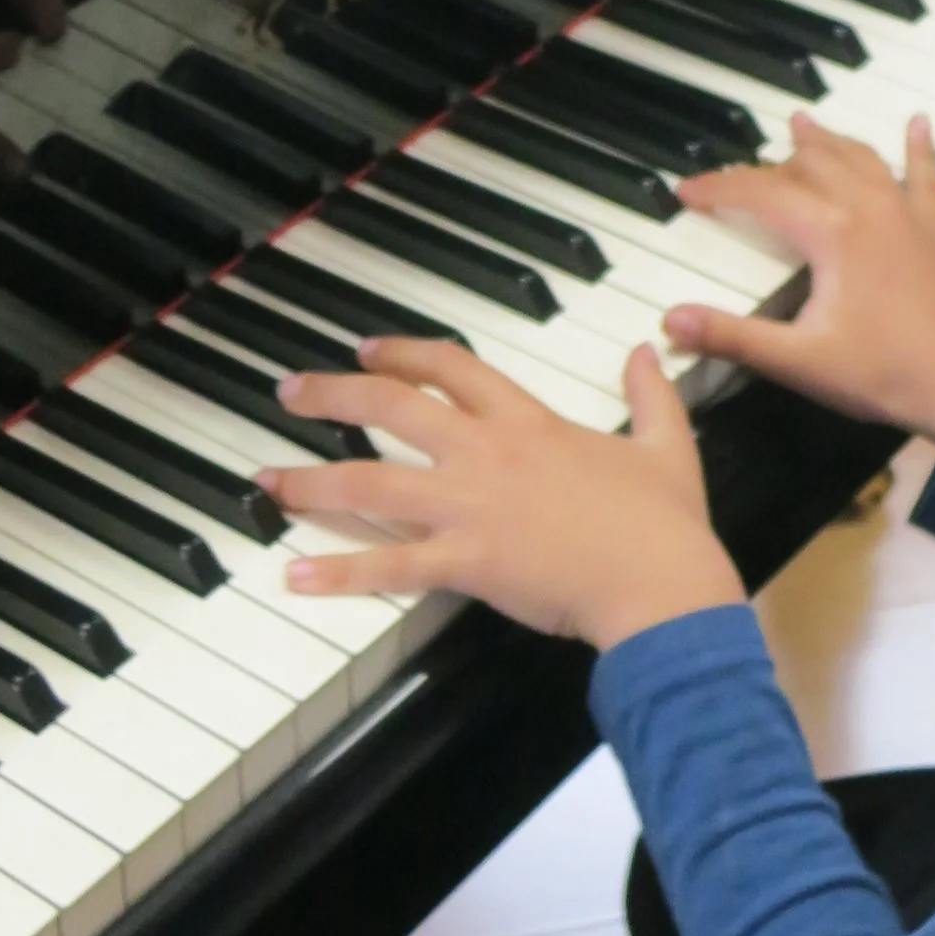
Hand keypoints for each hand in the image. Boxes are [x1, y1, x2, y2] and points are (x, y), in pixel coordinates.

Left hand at [263, 335, 743, 650]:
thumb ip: (650, 396)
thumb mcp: (667, 445)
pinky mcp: (468, 562)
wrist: (660, 584)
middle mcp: (489, 454)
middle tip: (290, 393)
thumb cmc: (665, 524)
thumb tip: (646, 353)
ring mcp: (473, 507)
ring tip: (267, 482)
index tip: (368, 351)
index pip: (455, 368)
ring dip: (313, 481)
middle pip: (394, 409)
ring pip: (374, 483)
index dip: (406, 354)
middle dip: (333, 397)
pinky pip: (390, 565)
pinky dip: (339, 571)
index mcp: (530, 423)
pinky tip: (295, 574)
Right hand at [664, 114, 934, 451]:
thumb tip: (671, 320)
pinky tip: (918, 122)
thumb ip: (731, 337)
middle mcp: (868, 207)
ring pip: (859, 158)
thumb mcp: (798, 361)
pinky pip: (925, 176)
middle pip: (808, 166)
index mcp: (831, 232)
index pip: (761, 193)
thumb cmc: (880, 374)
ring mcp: (906, 214)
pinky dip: (918, 147)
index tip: (685, 191)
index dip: (719, 188)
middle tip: (735, 176)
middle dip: (766, 166)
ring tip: (800, 124)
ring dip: (826, 142)